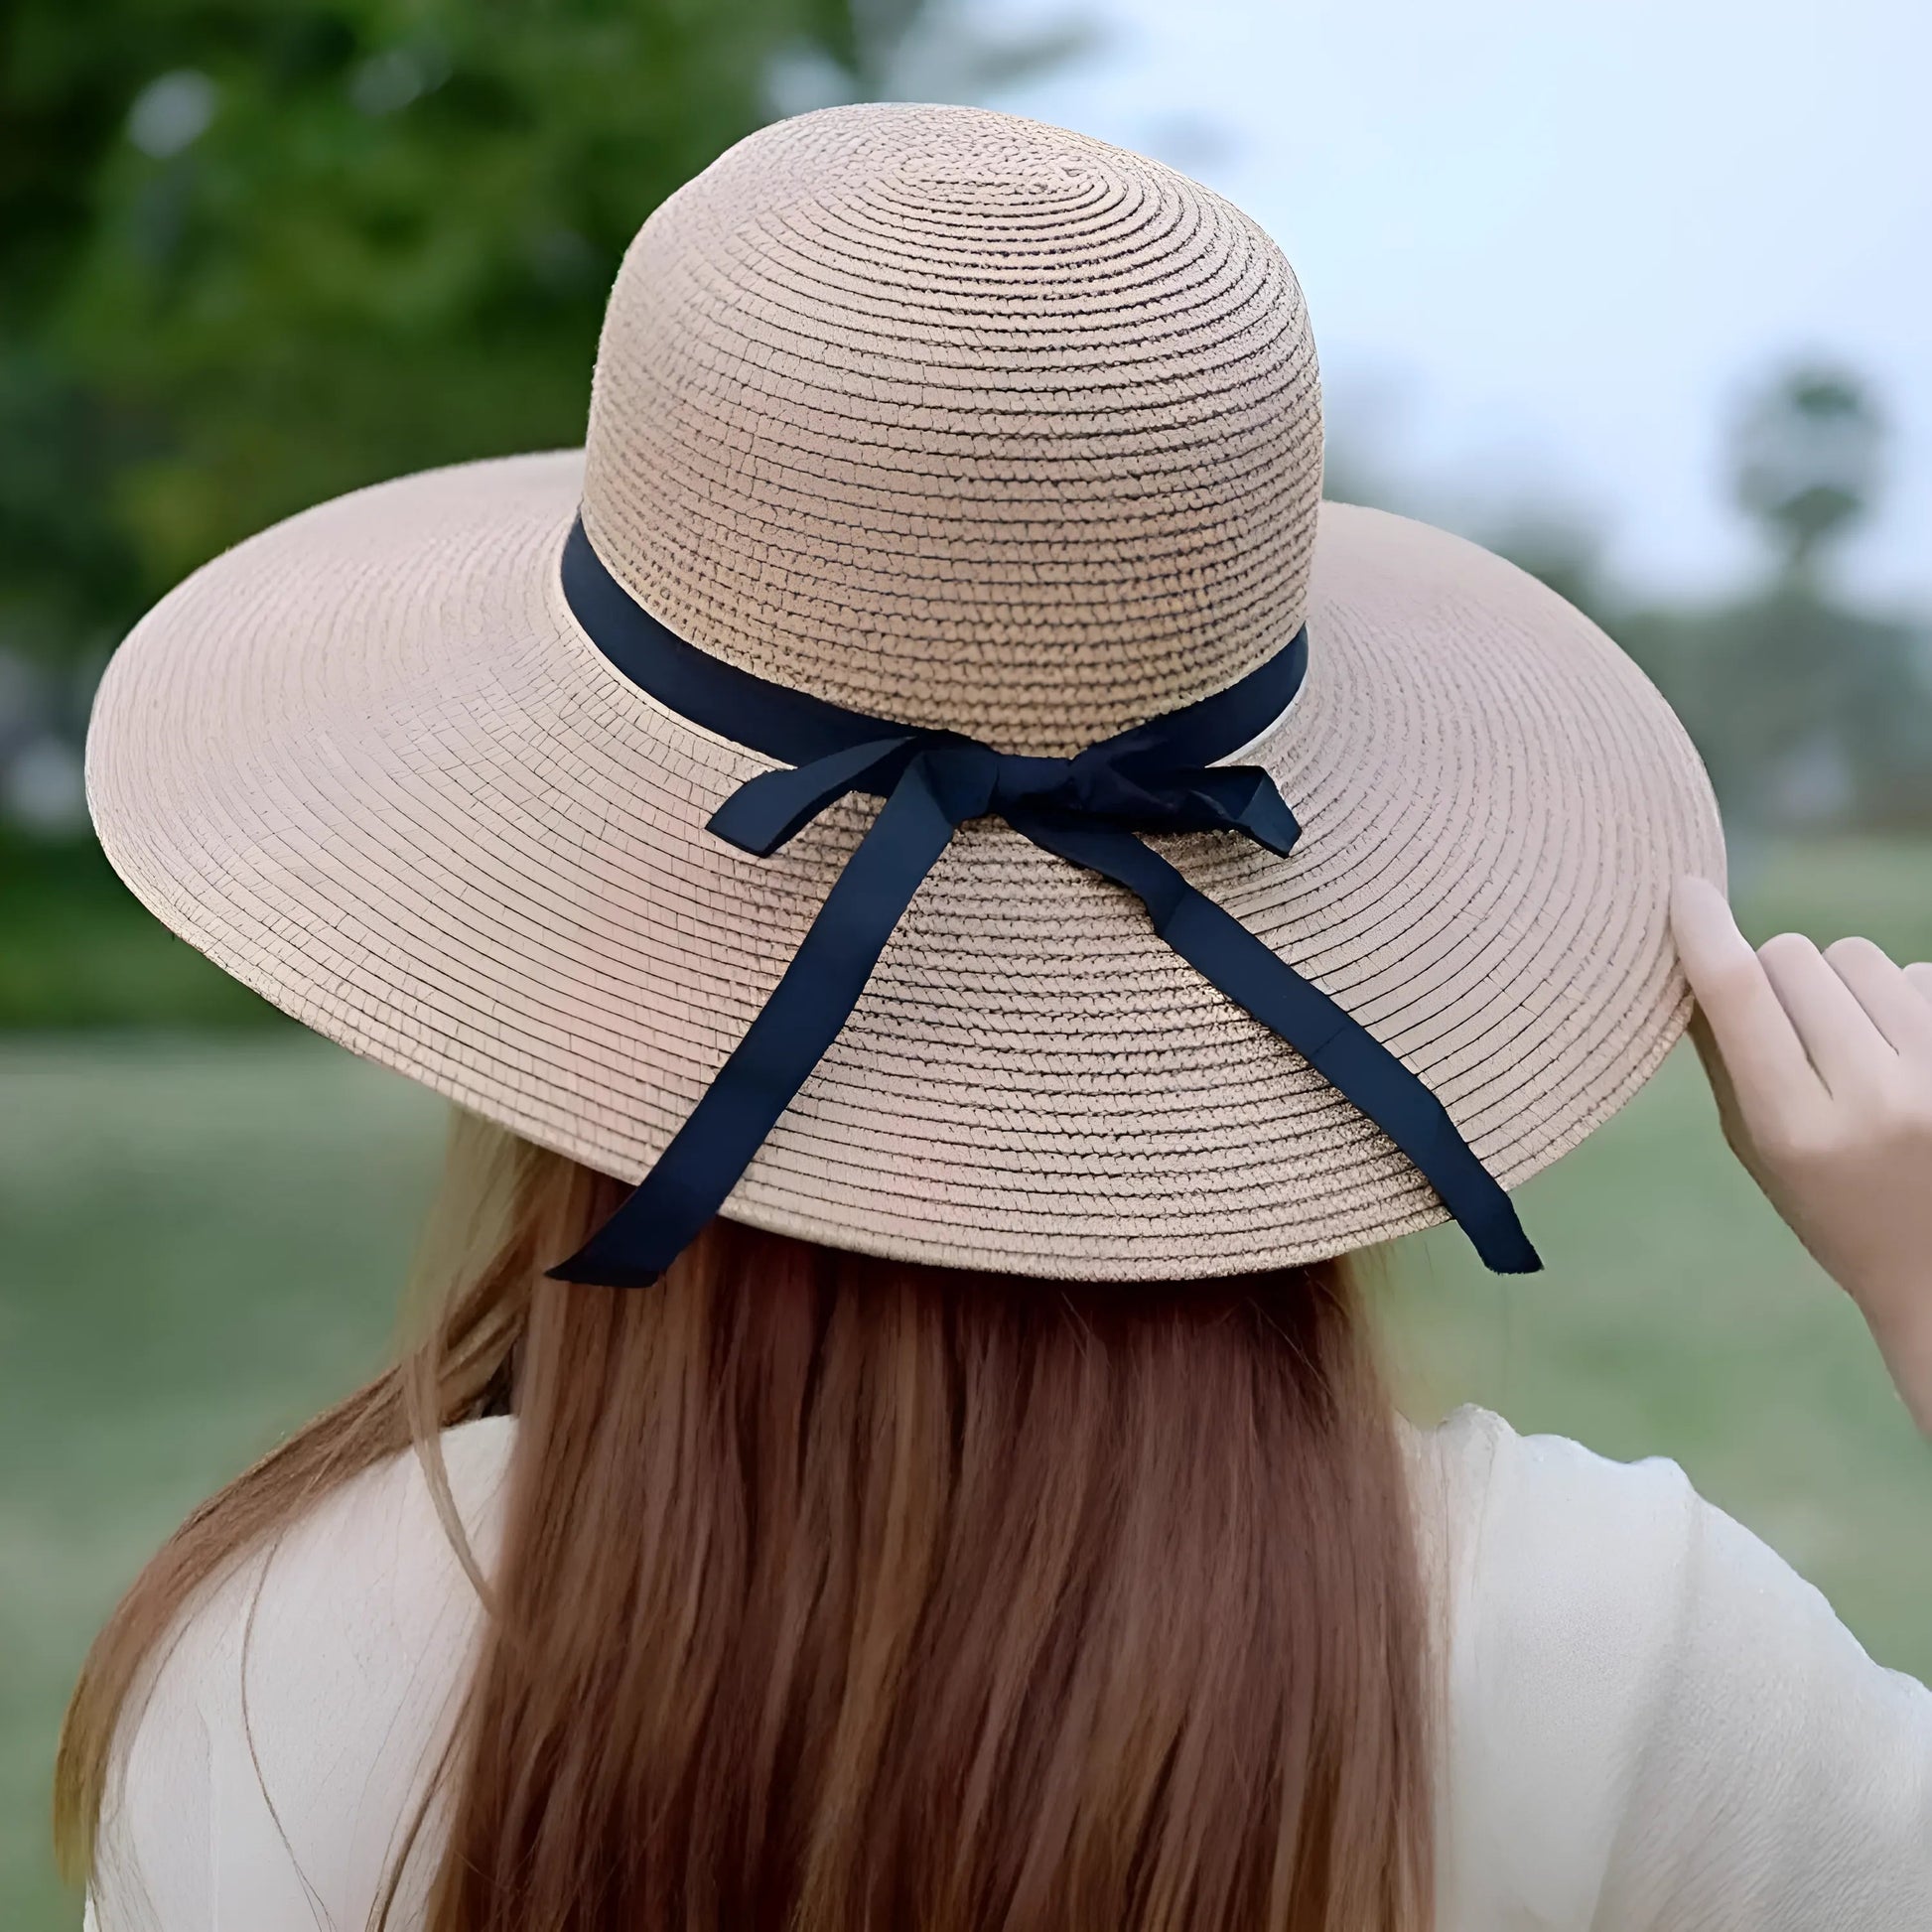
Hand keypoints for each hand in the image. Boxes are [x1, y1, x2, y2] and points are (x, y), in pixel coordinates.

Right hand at [1670, 875, 1931, 1436]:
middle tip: (1781, 1025)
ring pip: (1856, 955)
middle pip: (1793, 958)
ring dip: (1838, 982)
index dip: (1704, 931)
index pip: (1739, 995)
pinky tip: (1902, 1051)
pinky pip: (1917, 970)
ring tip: (1850, 1043)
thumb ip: (1723, 1055)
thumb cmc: (1831, 1205)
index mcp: (1796, 1129)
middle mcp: (1873, 1099)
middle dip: (1772, 973)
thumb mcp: (1757, 1146)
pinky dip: (1896, 996)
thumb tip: (1691, 953)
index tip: (1685, 891)